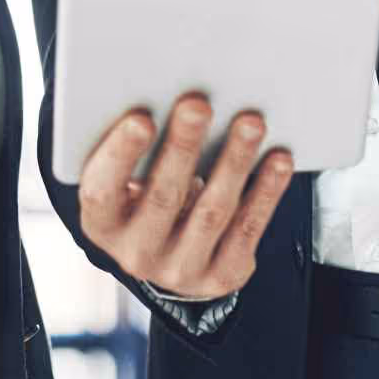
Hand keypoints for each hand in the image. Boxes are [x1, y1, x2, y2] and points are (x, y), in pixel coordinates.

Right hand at [76, 94, 293, 301]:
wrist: (170, 258)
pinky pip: (247, 228)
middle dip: (183, 146)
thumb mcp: (123, 183)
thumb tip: (173, 103)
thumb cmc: (143, 199)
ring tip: (249, 123)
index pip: (102, 190)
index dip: (121, 154)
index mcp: (102, 223)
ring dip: (234, 162)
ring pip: (212, 211)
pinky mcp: (222, 276)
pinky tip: (277, 160)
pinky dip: (265, 190)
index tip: (141, 119)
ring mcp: (180, 270)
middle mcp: (136, 252)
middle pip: (163, 196)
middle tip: (198, 105)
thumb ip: (135, 154)